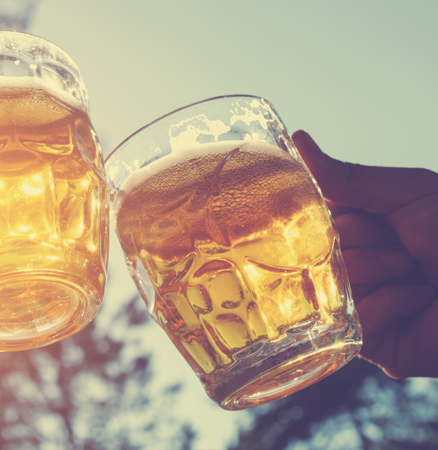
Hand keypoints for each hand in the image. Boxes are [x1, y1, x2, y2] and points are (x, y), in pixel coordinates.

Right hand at [293, 130, 437, 378]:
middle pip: (318, 252)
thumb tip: (297, 138)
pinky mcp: (368, 342)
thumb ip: (346, 177)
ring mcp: (356, 306)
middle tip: (405, 246)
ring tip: (418, 273)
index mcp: (354, 233)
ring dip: (383, 270)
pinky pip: (354, 317)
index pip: (311, 221)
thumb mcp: (405, 191)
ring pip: (333, 284)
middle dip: (366, 241)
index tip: (366, 213)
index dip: (337, 215)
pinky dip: (392, 302)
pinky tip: (419, 300)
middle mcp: (350, 268)